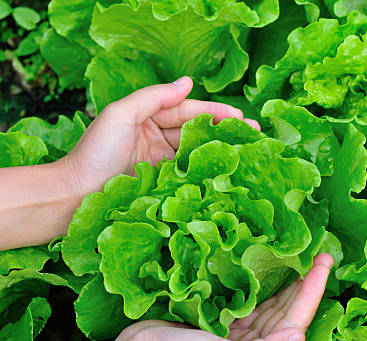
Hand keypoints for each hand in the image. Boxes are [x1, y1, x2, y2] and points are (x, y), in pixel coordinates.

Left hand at [58, 76, 259, 195]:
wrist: (76, 195)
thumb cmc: (95, 152)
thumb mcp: (121, 114)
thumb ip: (154, 97)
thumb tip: (188, 82)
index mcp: (147, 118)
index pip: (186, 111)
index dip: (213, 112)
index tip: (239, 117)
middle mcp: (156, 138)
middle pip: (196, 130)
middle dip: (225, 130)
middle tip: (254, 132)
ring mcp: (161, 163)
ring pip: (197, 152)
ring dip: (222, 150)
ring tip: (250, 150)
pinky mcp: (164, 185)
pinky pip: (189, 174)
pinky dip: (209, 171)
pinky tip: (228, 171)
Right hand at [132, 253, 333, 340]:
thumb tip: (299, 335)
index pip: (296, 324)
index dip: (313, 293)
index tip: (325, 263)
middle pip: (289, 314)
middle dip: (307, 285)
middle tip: (322, 255)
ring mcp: (241, 338)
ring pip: (274, 307)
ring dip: (290, 285)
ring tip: (305, 259)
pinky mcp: (226, 325)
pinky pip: (254, 303)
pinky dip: (266, 287)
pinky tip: (274, 270)